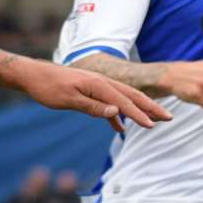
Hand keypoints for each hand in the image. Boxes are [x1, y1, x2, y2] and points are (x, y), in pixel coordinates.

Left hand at [15, 60, 170, 132]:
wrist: (34, 75)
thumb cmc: (49, 87)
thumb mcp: (69, 100)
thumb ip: (93, 107)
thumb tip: (116, 113)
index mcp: (98, 84)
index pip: (124, 102)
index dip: (140, 114)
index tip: (153, 125)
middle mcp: (102, 82)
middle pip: (132, 96)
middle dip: (150, 108)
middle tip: (168, 118)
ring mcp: (97, 86)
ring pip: (124, 98)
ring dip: (140, 110)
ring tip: (154, 120)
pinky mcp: (91, 91)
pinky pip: (110, 103)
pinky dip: (118, 114)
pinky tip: (120, 128)